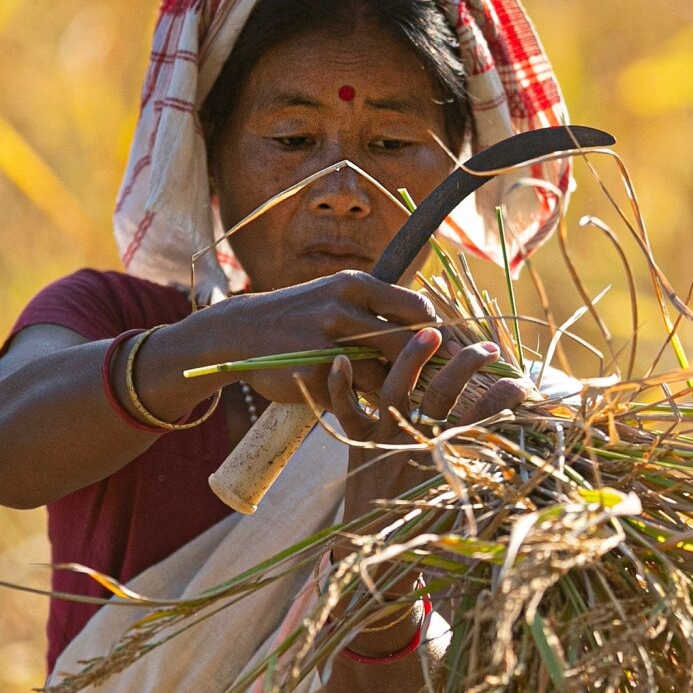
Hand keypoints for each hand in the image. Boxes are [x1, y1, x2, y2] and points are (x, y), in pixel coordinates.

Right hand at [167, 270, 440, 407]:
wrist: (239, 334)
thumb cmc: (299, 319)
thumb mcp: (335, 298)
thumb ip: (377, 311)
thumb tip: (430, 334)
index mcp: (355, 285)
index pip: (418, 308)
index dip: (440, 334)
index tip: (453, 355)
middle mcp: (343, 307)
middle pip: (410, 340)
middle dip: (432, 367)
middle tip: (446, 386)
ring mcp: (327, 340)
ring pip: (385, 372)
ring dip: (401, 388)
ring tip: (410, 399)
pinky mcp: (313, 372)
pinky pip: (355, 395)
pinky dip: (368, 403)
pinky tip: (371, 407)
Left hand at [331, 333, 537, 520]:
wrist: (377, 558)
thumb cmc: (430, 534)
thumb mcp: (471, 512)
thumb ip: (496, 482)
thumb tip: (535, 463)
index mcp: (449, 463)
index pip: (486, 418)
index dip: (508, 397)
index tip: (527, 385)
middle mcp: (416, 446)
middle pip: (444, 394)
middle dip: (467, 365)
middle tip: (487, 348)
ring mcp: (384, 442)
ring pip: (397, 390)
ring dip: (413, 357)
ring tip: (430, 330)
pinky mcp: (358, 446)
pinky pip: (345, 413)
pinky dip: (340, 388)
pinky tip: (339, 359)